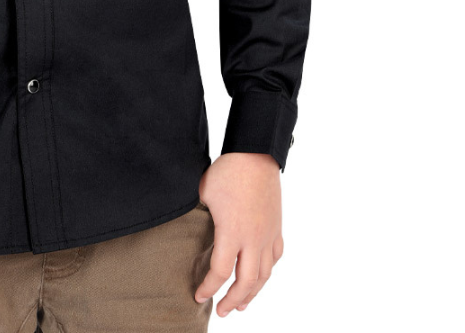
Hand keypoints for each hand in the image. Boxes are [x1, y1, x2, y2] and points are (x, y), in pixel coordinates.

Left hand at [193, 152, 282, 317]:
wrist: (255, 154)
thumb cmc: (226, 172)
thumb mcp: (204, 194)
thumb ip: (199, 217)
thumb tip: (188, 228)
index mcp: (231, 232)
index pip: (220, 272)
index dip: (208, 287)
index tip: (198, 295)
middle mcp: (253, 239)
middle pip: (246, 282)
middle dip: (232, 300)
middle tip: (222, 311)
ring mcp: (268, 234)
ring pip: (264, 274)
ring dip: (253, 292)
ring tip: (243, 304)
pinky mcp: (276, 227)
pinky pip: (274, 257)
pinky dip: (267, 272)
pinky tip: (261, 277)